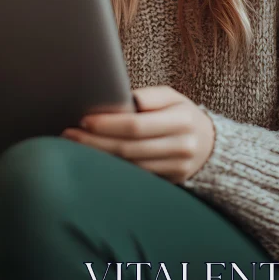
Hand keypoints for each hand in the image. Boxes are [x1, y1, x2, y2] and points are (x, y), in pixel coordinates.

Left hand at [60, 85, 214, 184]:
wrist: (209, 146)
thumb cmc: (181, 114)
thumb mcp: (172, 97)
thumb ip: (149, 97)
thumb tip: (121, 99)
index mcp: (181, 120)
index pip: (137, 125)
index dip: (108, 124)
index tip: (84, 120)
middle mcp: (181, 146)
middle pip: (128, 148)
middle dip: (95, 142)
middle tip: (69, 134)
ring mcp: (176, 169)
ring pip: (129, 166)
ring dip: (98, 157)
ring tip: (74, 146)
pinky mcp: (169, 183)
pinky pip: (135, 176)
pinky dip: (112, 168)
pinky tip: (93, 159)